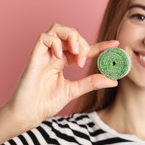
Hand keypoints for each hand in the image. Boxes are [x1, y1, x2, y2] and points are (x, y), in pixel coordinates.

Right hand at [4, 24, 118, 127]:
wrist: (28, 114)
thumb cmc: (46, 103)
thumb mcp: (74, 90)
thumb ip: (92, 83)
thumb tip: (114, 80)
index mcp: (63, 61)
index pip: (83, 48)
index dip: (100, 45)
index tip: (116, 44)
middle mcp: (54, 55)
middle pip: (70, 33)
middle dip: (82, 42)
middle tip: (84, 59)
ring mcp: (44, 54)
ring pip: (57, 29)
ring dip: (71, 37)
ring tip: (76, 54)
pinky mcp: (34, 56)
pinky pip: (44, 38)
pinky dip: (55, 42)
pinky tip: (60, 56)